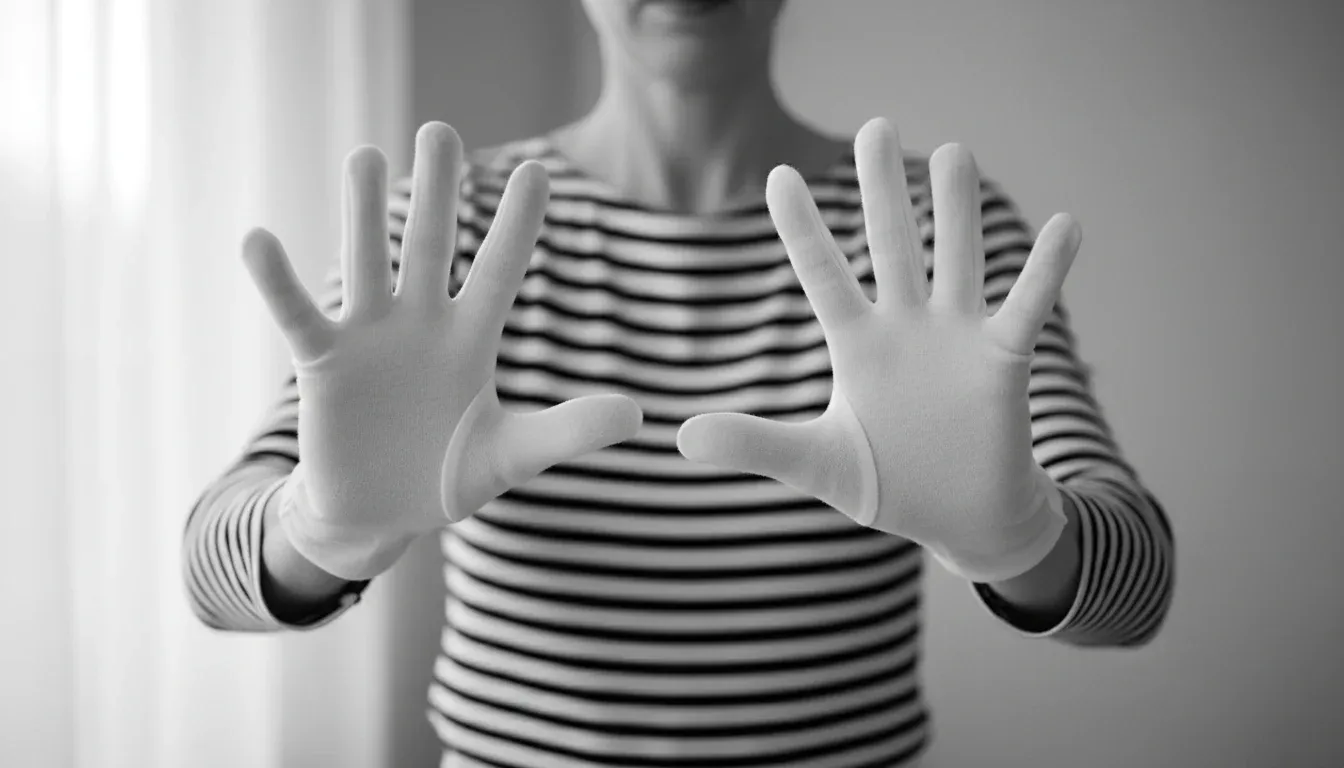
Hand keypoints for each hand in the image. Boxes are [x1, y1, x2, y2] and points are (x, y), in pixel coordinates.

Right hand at [242, 122, 642, 580]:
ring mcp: (369, 337)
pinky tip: (258, 240)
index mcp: (472, 339)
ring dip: (362, 215)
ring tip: (364, 156)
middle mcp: (421, 323)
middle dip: (437, 193)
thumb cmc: (448, 474)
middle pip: (431, 247)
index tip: (537, 170)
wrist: (380, 513)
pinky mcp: (323, 363)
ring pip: (368, 263)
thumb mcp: (512, 456)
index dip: (516, 225)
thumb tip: (638, 417)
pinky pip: (297, 315)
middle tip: (440, 130)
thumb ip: (566, 432)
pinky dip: (277, 282)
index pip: (500, 272)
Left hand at [676, 118, 1080, 582]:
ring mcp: (957, 338)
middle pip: (891, 247)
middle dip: (883, 191)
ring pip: (956, 260)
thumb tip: (680, 438)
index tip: (778, 175)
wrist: (962, 517)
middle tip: (874, 126)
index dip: (803, 229)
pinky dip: (1047, 269)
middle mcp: (906, 328)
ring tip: (953, 153)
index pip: (823, 276)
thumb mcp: (817, 464)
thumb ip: (755, 444)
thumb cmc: (890, 484)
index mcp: (857, 346)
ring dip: (956, 211)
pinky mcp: (1003, 360)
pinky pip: (1028, 305)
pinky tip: (1066, 223)